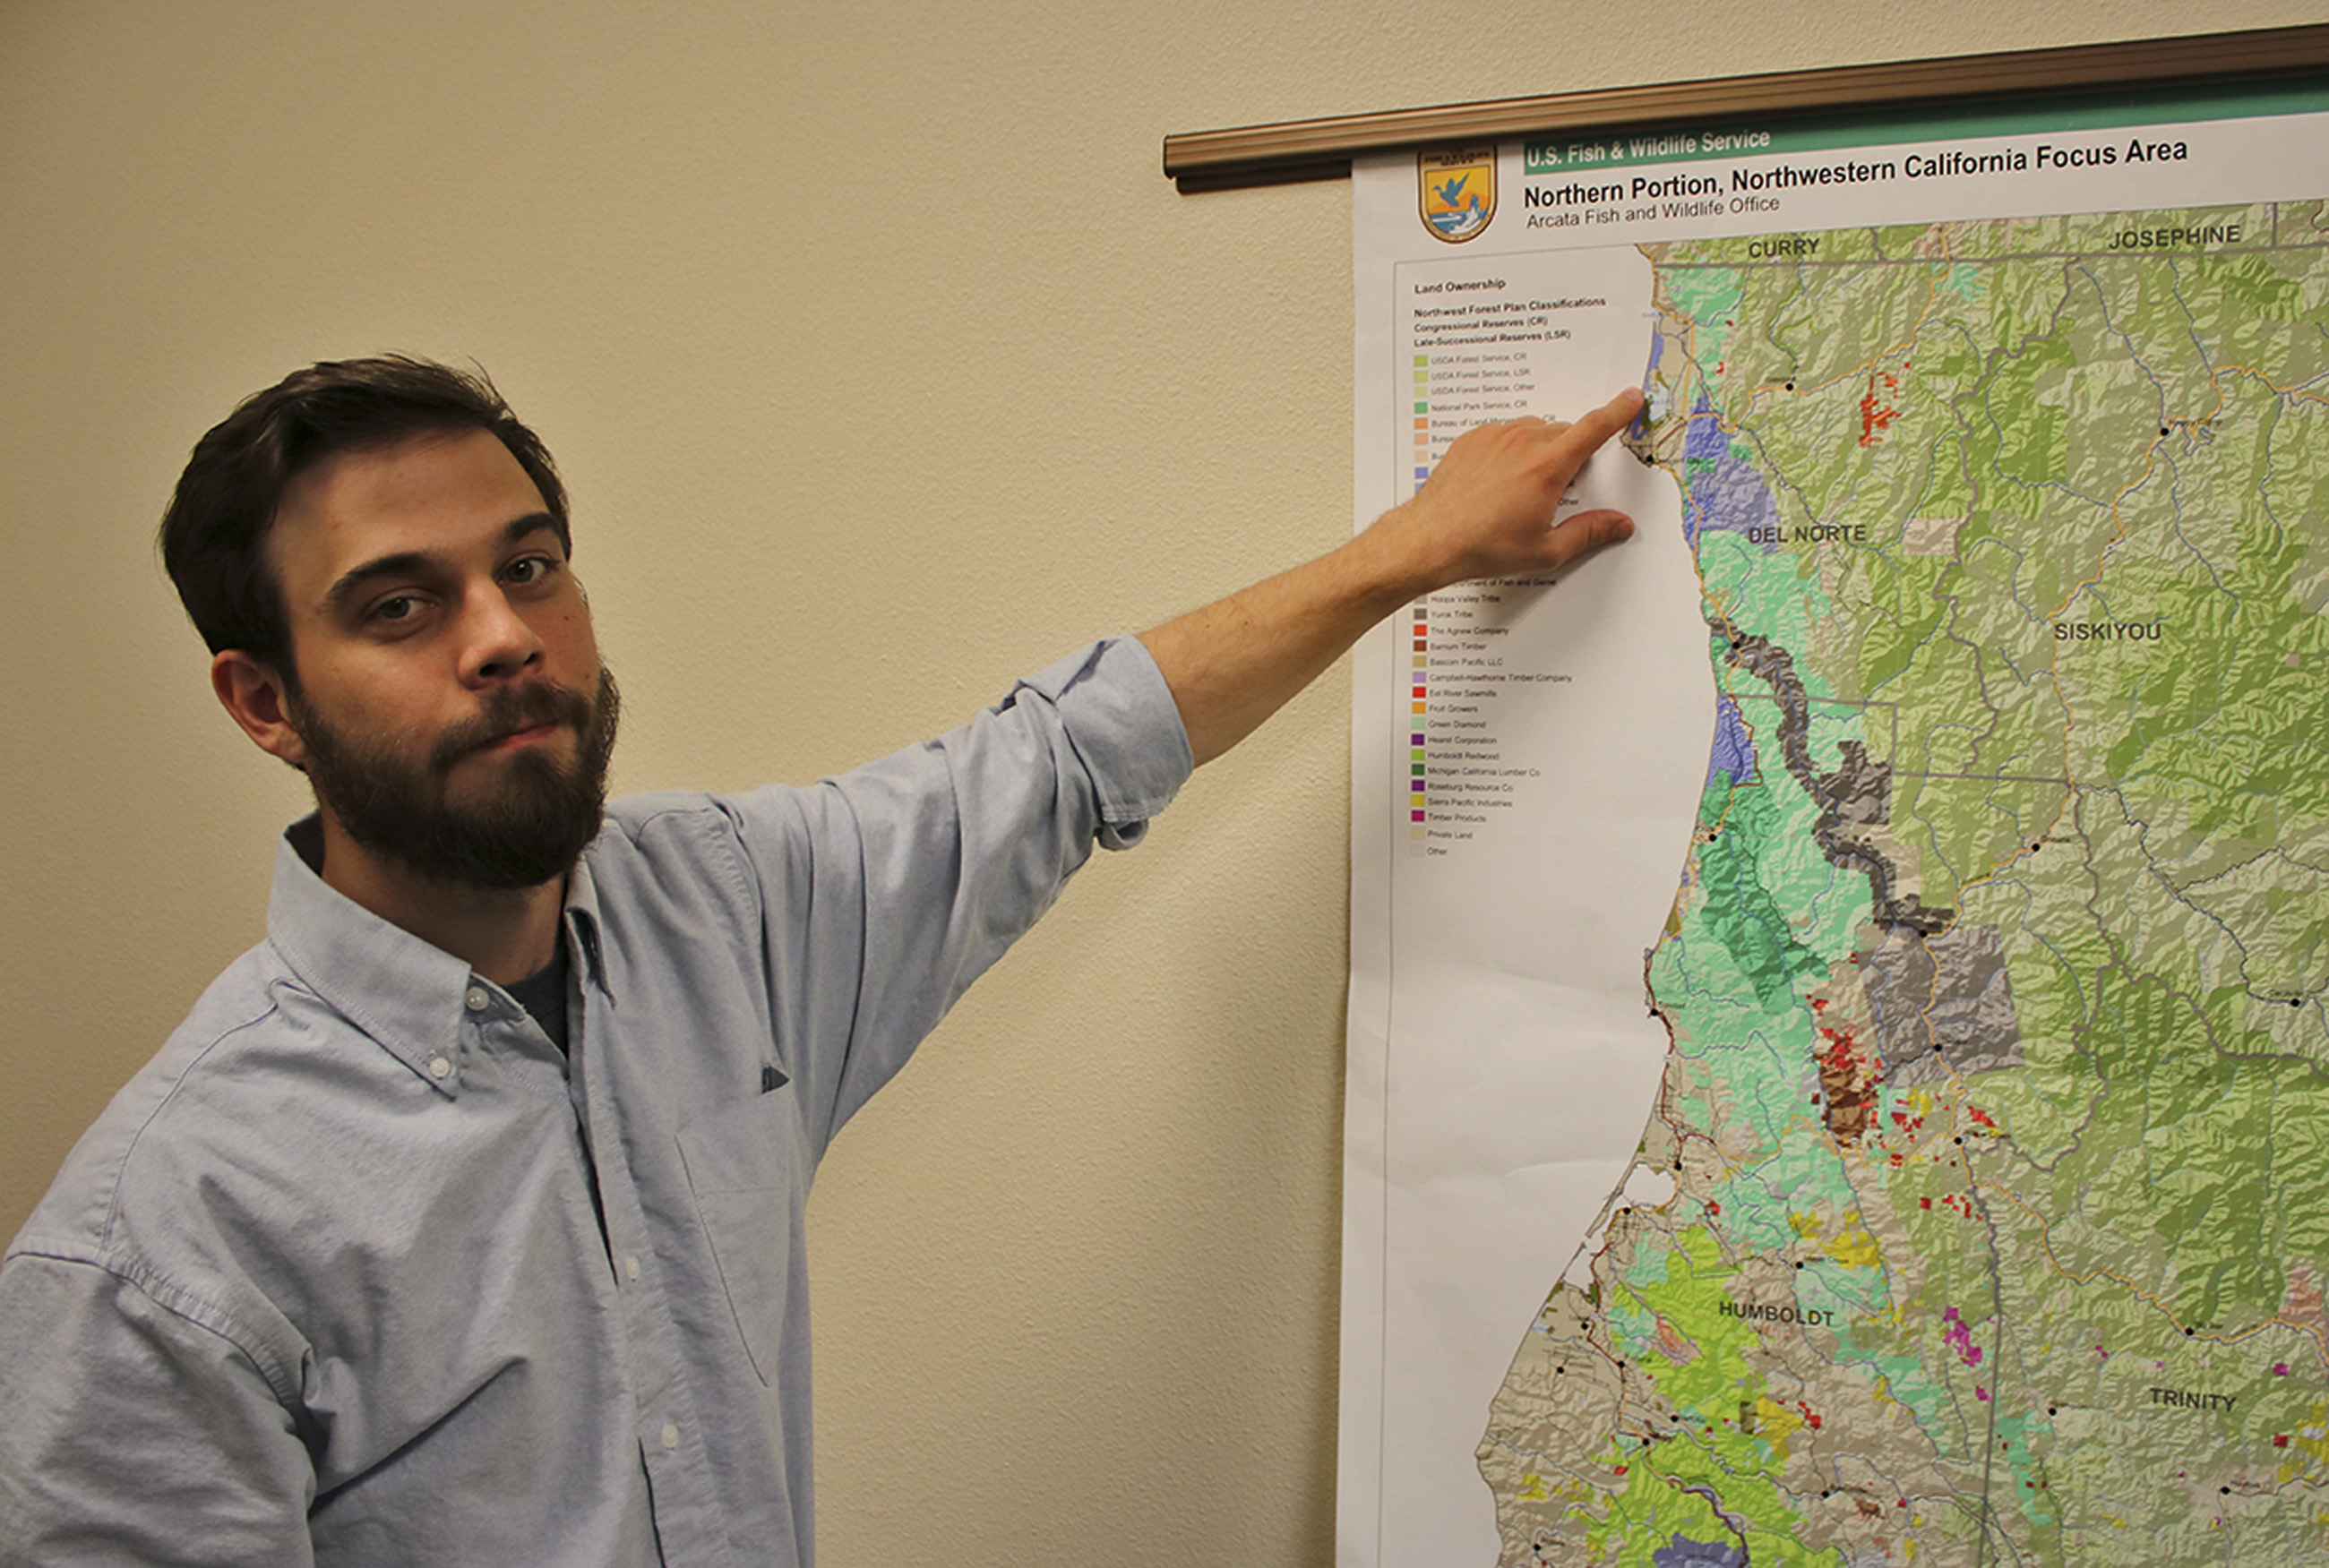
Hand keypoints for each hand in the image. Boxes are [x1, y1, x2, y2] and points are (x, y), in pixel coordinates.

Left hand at [1364, 386, 1643, 592]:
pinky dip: (1510, 450)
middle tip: (1558, 488)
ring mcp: (1494, 437)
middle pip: (1564, 433)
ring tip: (1523, 488)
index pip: (1594, 428)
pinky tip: (1499, 481)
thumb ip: (1589, 532)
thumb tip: (1619, 525)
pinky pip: (1503, 434)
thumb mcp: (1545, 550)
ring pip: (1533, 430)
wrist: (1429, 539)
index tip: (1630, 399)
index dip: (1617, 411)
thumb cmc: (1482, 546)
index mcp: (1547, 467)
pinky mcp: (1472, 439)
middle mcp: (1521, 443)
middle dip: (1570, 453)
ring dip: (1539, 450)